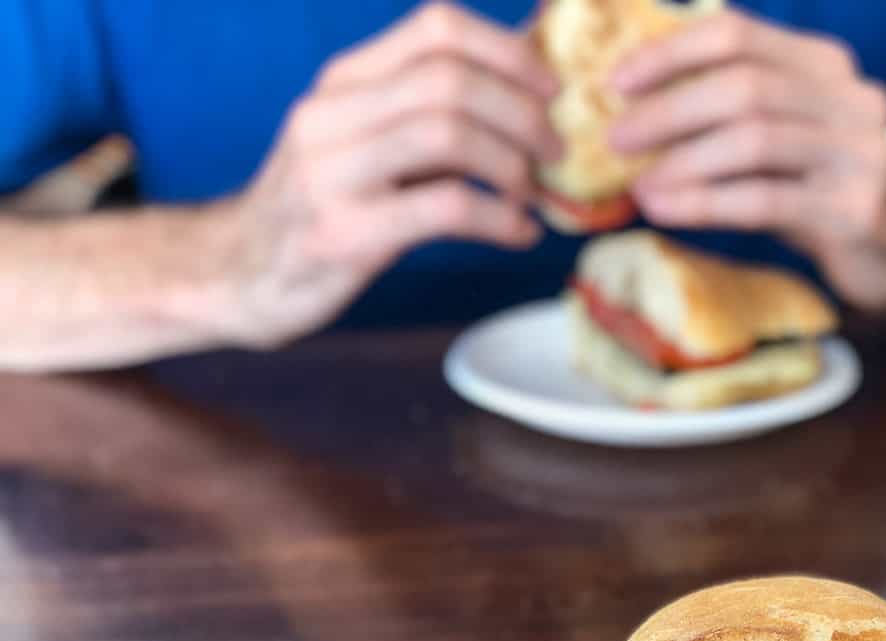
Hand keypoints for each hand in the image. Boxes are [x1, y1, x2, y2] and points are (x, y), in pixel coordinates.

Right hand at [220, 3, 562, 347]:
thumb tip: (531, 93)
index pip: (436, 27)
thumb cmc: (326, 210)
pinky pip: (444, 207)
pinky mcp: (342, 233)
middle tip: (555, 151)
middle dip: (523, 113)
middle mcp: (331, 113)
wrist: (238, 277)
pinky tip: (517, 234)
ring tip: (532, 194)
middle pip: (450, 78)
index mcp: (345, 81)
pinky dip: (500, 219)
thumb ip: (433, 117)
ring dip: (512, 164)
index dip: (508, 51)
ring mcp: (331, 172)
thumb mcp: (369, 145)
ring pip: (447, 133)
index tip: (551, 91)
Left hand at [610, 11, 885, 310]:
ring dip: (683, 162)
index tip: (618, 83)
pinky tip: (666, 210)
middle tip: (616, 139)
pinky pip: (764, 200)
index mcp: (826, 67)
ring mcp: (859, 155)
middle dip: (668, 112)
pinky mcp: (855, 212)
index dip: (672, 53)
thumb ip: (733, 112)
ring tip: (638, 185)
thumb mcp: (785, 138)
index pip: (739, 35)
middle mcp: (850, 100)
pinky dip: (705, 203)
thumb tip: (636, 108)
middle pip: (743, 87)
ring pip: (753, 140)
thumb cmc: (824, 192)